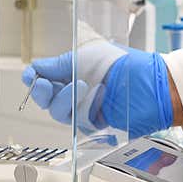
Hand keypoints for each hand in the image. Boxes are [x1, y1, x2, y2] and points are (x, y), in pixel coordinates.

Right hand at [22, 41, 173, 137]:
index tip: (31, 76)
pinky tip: (94, 97)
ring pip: (57, 112)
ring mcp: (85, 108)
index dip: (34, 78)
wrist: (151, 85)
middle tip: (44, 84)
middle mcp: (77, 91)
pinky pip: (75, 123)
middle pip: (46, 98)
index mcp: (74, 71)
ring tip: (80, 86)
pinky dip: (81, 110)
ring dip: (64, 98)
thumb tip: (36, 67)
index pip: (45, 77)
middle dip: (42, 91)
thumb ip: (60, 64)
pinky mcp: (93, 125)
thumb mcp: (89, 57)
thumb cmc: (125, 65)